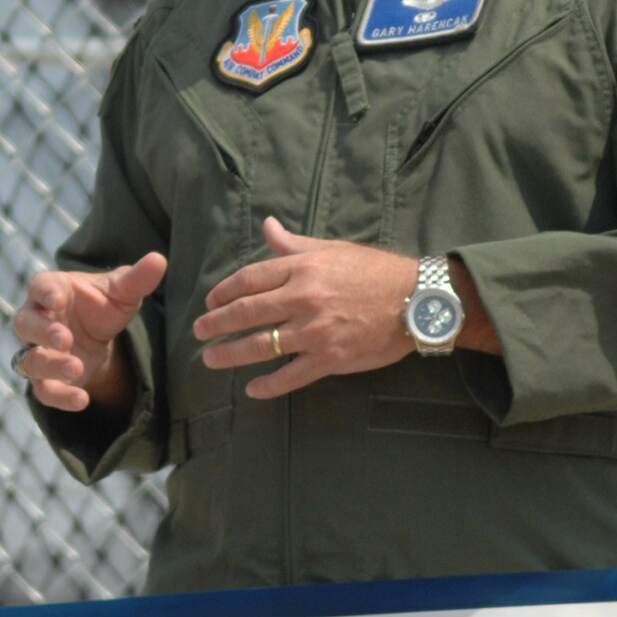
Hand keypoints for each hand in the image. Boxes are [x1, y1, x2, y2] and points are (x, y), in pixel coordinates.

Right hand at [14, 252, 166, 411]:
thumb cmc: (102, 305)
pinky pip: (43, 391)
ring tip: (75, 368)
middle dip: (43, 331)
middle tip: (65, 338)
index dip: (45, 292)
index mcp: (51, 290)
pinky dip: (60, 398)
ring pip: (29, 360)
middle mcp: (37, 320)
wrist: (101, 337)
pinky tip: (82, 400)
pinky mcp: (47, 379)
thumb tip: (159, 260)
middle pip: (26, 324)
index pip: (39, 286)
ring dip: (50, 365)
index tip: (57, 298)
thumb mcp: (122, 292)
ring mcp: (38, 351)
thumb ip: (136, 278)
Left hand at [194, 216, 416, 398]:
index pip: (250, 279)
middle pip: (247, 313)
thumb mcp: (332, 249)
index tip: (210, 300)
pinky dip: (269, 385)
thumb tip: (268, 226)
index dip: (224, 291)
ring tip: (211, 359)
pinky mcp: (331, 358)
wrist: (417, 300)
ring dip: (231, 354)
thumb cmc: (374, 271)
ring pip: (262, 345)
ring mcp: (316, 331)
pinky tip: (252, 389)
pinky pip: (292, 375)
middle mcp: (304, 298)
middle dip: (217, 324)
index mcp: (303, 268)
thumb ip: (294, 244)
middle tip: (199, 332)